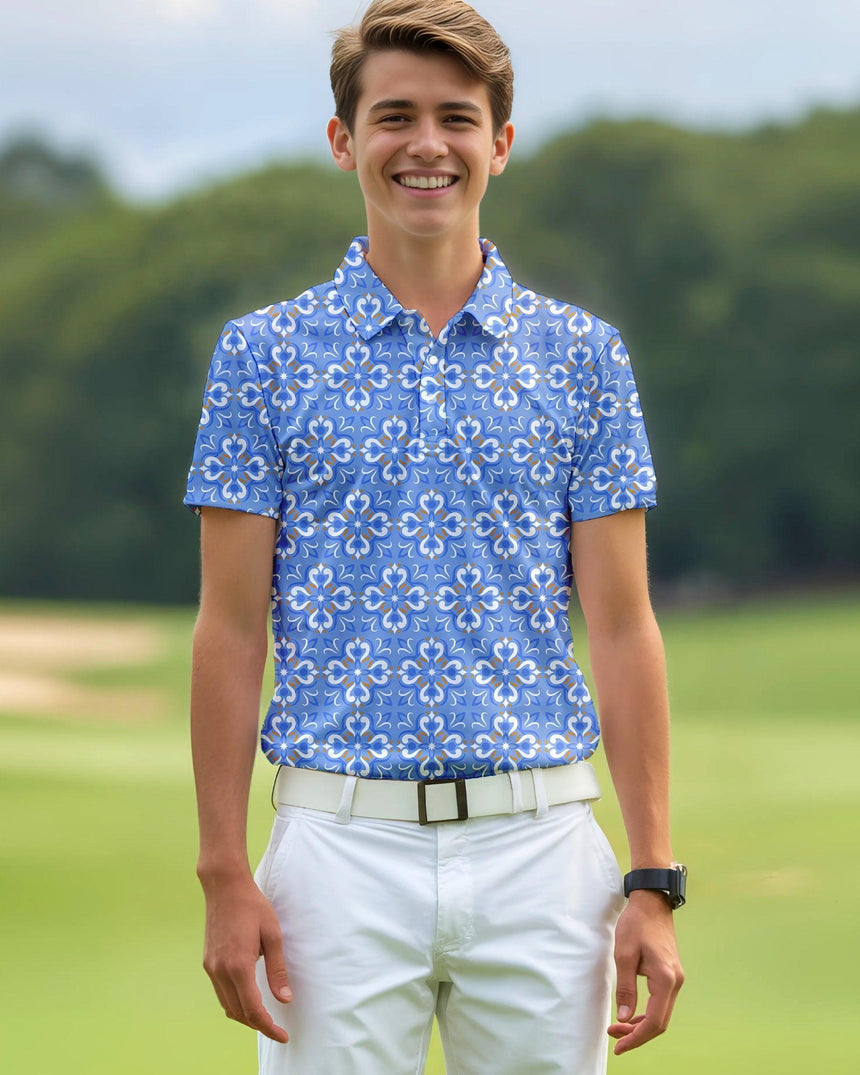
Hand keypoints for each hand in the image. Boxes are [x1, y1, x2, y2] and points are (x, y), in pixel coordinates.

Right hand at [200, 871, 291, 1042]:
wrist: (224, 887)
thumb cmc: (252, 906)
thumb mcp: (273, 935)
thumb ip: (277, 970)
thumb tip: (285, 999)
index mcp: (239, 966)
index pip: (253, 1010)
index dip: (268, 1027)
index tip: (282, 1035)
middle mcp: (221, 971)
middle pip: (239, 1013)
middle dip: (258, 1024)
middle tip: (277, 1028)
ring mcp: (211, 967)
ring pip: (227, 1006)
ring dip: (245, 1016)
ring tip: (264, 1017)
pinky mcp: (208, 962)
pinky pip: (220, 993)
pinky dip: (234, 1002)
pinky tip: (247, 998)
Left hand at [607, 889, 683, 1054]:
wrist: (652, 902)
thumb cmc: (636, 924)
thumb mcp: (624, 954)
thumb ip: (625, 988)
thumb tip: (624, 1018)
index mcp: (665, 979)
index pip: (654, 1021)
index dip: (636, 1038)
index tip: (619, 1046)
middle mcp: (675, 982)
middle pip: (660, 1022)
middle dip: (637, 1034)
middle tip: (614, 1037)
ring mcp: (675, 978)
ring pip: (661, 1014)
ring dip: (641, 1024)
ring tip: (619, 1028)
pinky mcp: (671, 974)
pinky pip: (661, 1002)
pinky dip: (647, 1012)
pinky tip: (632, 1014)